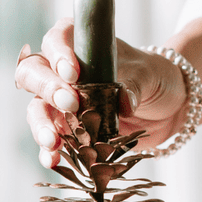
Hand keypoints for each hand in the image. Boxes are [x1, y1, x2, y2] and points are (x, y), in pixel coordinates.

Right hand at [14, 19, 186, 167]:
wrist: (167, 106)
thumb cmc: (154, 77)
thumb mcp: (149, 74)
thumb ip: (135, 84)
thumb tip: (124, 102)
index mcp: (80, 45)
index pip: (57, 40)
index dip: (58, 55)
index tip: (72, 73)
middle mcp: (62, 71)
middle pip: (34, 74)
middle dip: (47, 89)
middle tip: (70, 104)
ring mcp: (61, 102)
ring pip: (37, 109)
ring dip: (41, 125)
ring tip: (53, 142)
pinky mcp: (69, 129)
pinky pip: (51, 139)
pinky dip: (49, 151)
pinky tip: (52, 160)